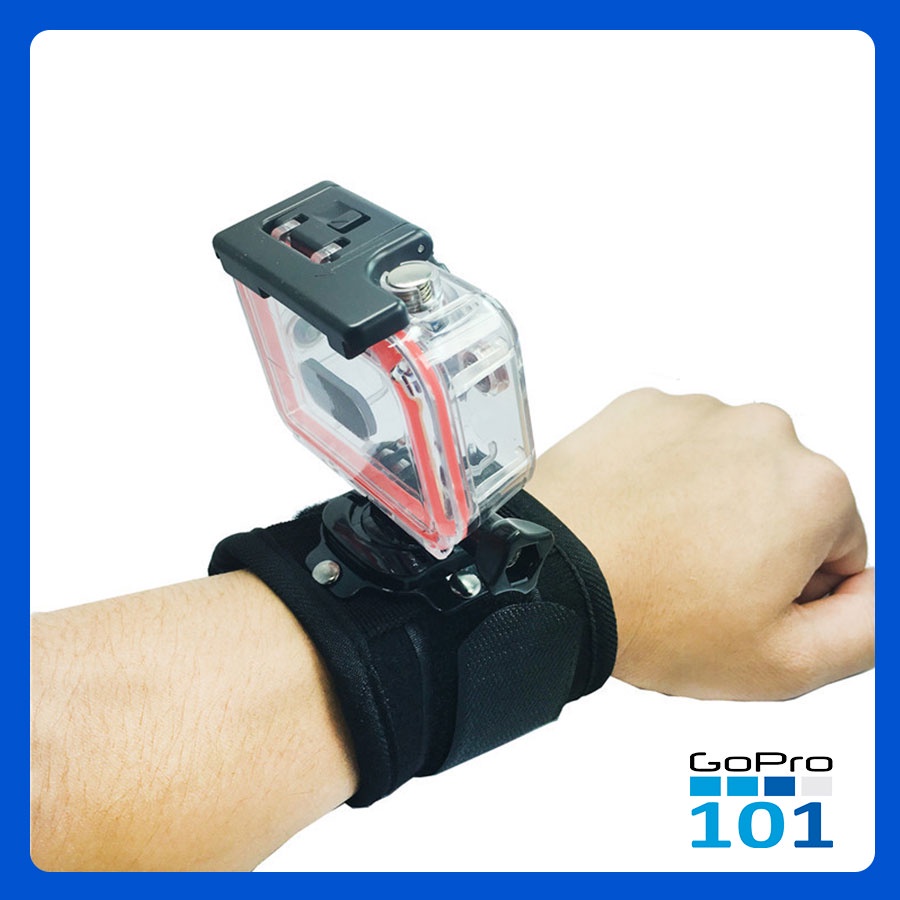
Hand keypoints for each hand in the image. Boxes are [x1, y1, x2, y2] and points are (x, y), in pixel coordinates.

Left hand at [528, 388, 872, 700]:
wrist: (548, 574)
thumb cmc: (652, 614)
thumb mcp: (784, 663)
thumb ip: (865, 631)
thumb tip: (874, 598)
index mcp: (814, 489)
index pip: (840, 549)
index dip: (793, 590)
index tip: (742, 604)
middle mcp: (763, 433)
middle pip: (783, 501)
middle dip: (754, 542)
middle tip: (694, 582)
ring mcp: (697, 413)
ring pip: (727, 472)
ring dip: (705, 506)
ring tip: (656, 550)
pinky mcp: (642, 408)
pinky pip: (672, 449)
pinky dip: (660, 478)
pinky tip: (633, 517)